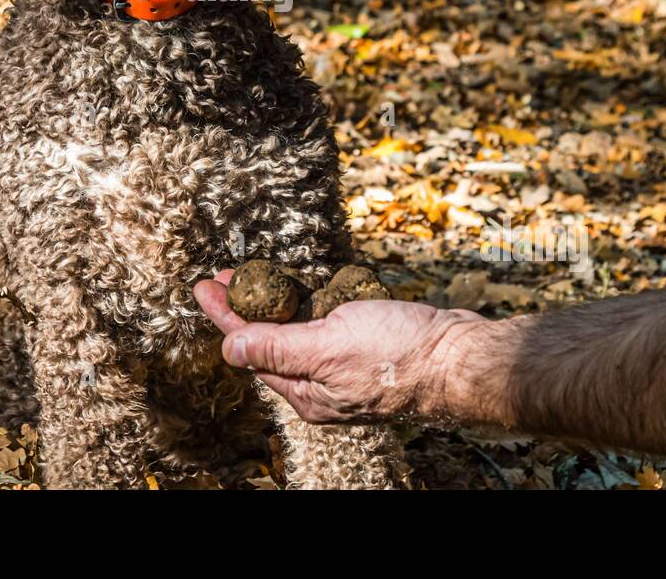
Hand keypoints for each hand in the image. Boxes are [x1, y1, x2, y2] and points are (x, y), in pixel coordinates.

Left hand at [194, 271, 483, 423]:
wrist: (462, 357)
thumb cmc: (400, 355)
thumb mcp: (329, 346)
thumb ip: (278, 346)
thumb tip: (229, 347)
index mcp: (306, 392)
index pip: (251, 349)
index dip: (225, 315)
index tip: (203, 285)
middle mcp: (321, 384)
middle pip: (270, 341)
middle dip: (244, 308)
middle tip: (226, 275)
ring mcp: (344, 366)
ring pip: (298, 331)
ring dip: (274, 303)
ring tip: (254, 276)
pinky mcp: (366, 346)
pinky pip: (326, 324)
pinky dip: (309, 303)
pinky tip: (304, 286)